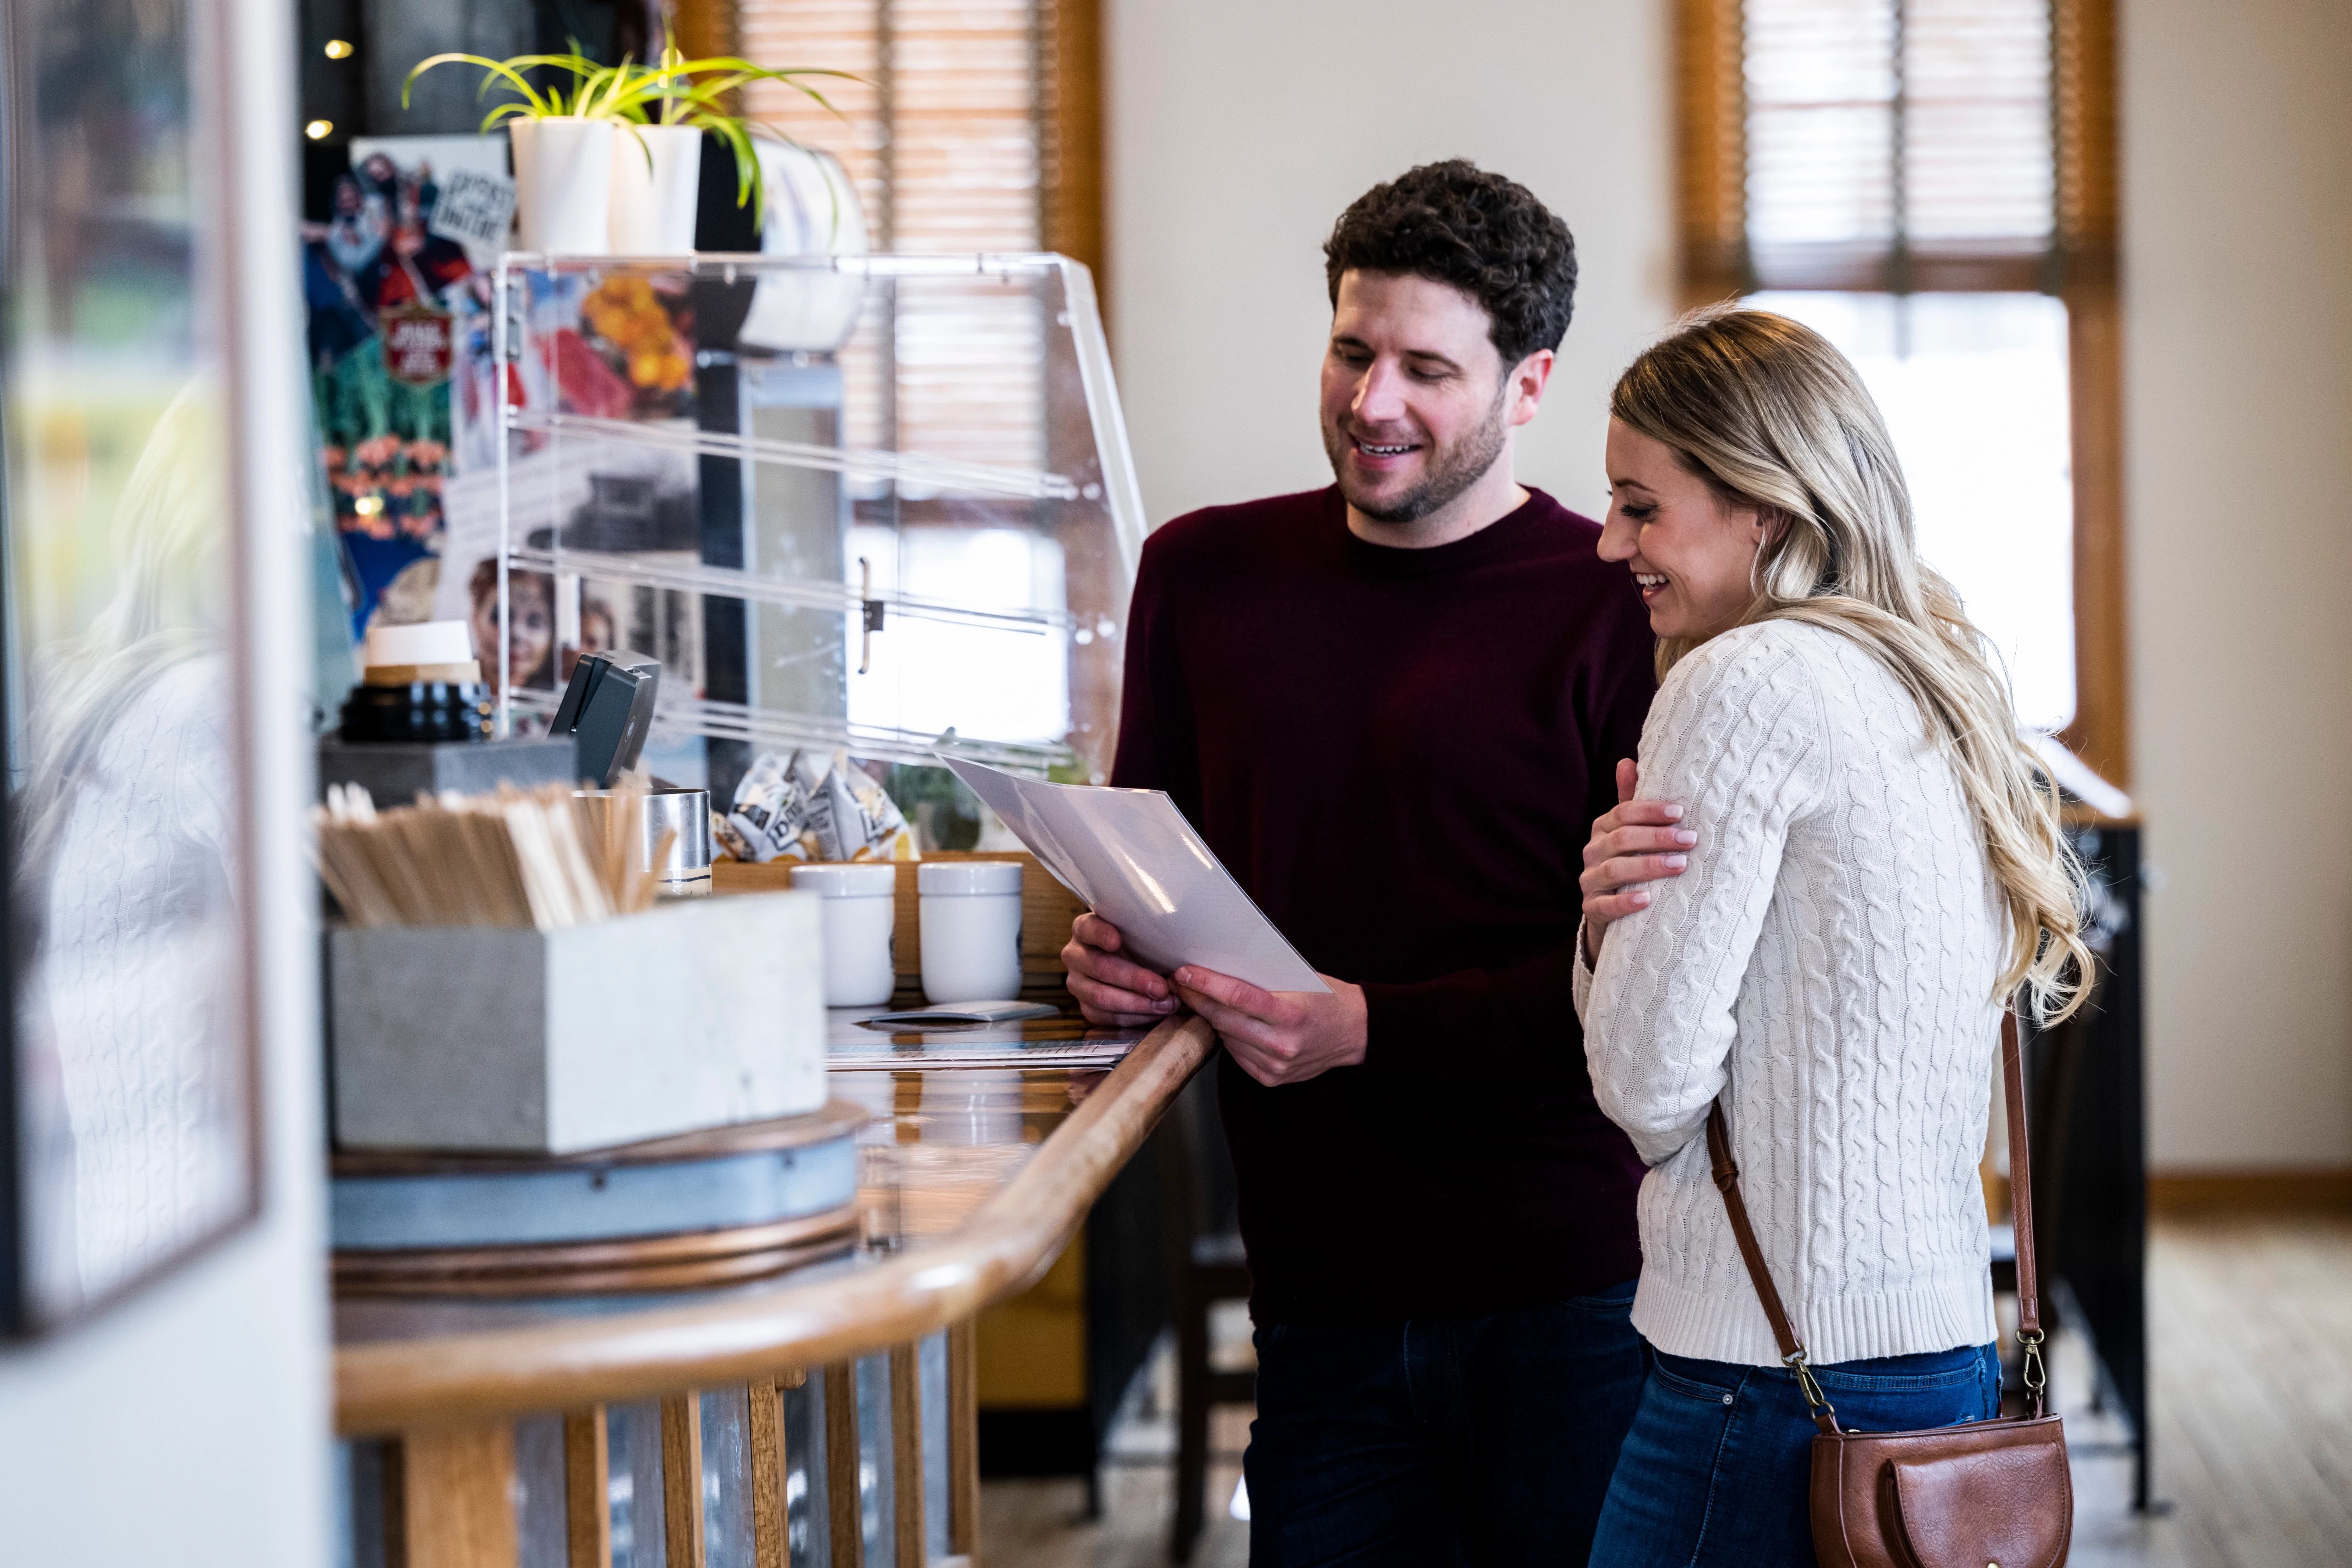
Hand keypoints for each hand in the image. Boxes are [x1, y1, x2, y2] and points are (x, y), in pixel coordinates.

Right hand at [1063, 911, 1180, 1026]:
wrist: (1130, 965)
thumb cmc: (1138, 943)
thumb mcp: (1141, 931)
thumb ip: (1148, 932)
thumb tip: (1176, 947)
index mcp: (1084, 929)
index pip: (1087, 928)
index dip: (1101, 934)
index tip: (1117, 941)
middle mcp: (1075, 955)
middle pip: (1099, 967)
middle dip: (1133, 979)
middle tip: (1161, 988)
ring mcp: (1076, 983)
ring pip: (1100, 997)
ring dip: (1137, 1004)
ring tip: (1165, 1004)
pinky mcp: (1085, 1007)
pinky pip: (1105, 1017)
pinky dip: (1134, 1018)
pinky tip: (1155, 1013)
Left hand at [1172, 966, 1366, 1086]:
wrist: (1354, 1032)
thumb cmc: (1325, 998)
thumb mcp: (1299, 979)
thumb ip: (1261, 979)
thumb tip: (1216, 967)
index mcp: (1291, 1013)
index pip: (1237, 997)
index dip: (1205, 984)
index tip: (1183, 973)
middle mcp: (1282, 1043)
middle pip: (1224, 1019)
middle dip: (1196, 999)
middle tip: (1179, 984)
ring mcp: (1276, 1064)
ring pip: (1226, 1038)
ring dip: (1210, 1018)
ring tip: (1199, 1000)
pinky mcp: (1271, 1078)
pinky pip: (1236, 1055)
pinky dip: (1228, 1037)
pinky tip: (1227, 1024)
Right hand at [1580, 758, 1695, 962]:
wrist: (1612, 912)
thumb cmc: (1630, 863)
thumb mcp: (1630, 832)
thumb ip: (1630, 801)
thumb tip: (1627, 761)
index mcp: (1602, 829)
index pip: (1622, 813)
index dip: (1650, 811)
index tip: (1679, 813)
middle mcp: (1592, 852)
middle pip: (1622, 839)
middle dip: (1658, 838)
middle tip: (1690, 840)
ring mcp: (1589, 881)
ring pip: (1615, 870)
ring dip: (1649, 866)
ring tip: (1680, 865)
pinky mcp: (1592, 909)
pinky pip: (1605, 905)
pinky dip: (1625, 902)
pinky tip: (1647, 899)